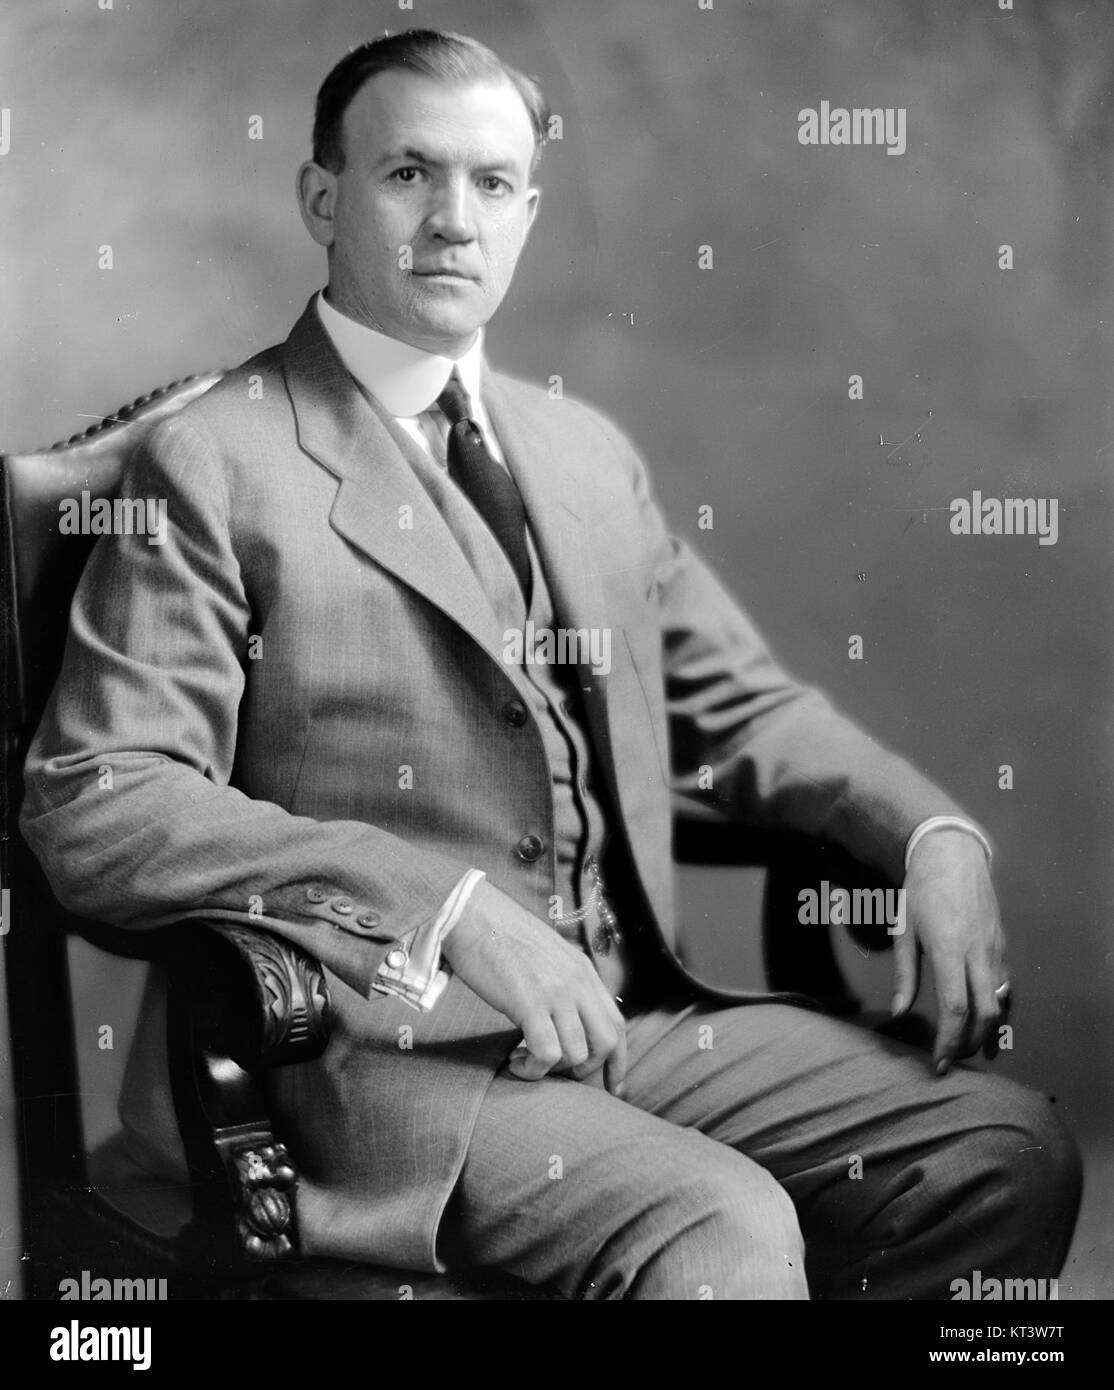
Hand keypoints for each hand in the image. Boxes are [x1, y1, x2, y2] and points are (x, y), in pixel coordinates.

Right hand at [441, 879, 627, 1093]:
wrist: (471, 914)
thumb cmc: (499, 934)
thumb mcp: (546, 954)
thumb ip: (563, 981)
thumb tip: (565, 1015)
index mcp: (583, 971)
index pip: (617, 1023)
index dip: (618, 1060)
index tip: (613, 1085)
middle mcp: (578, 982)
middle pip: (607, 1043)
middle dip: (586, 1070)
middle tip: (556, 1074)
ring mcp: (556, 993)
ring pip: (578, 1054)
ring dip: (554, 1071)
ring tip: (525, 1062)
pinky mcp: (530, 1004)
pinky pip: (547, 1055)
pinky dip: (533, 1069)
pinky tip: (513, 1061)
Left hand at [893, 829, 1008, 1075]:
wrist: (953, 855)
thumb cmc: (921, 890)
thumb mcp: (903, 928)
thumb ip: (904, 973)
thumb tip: (900, 1011)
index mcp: (950, 949)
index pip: (955, 1008)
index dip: (948, 1041)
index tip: (937, 1062)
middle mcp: (978, 953)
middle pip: (985, 1014)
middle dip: (970, 1044)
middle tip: (950, 1060)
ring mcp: (995, 949)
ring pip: (1000, 1003)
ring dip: (986, 1032)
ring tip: (968, 1049)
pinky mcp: (1002, 946)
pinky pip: (1004, 987)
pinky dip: (997, 1010)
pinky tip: (985, 1023)